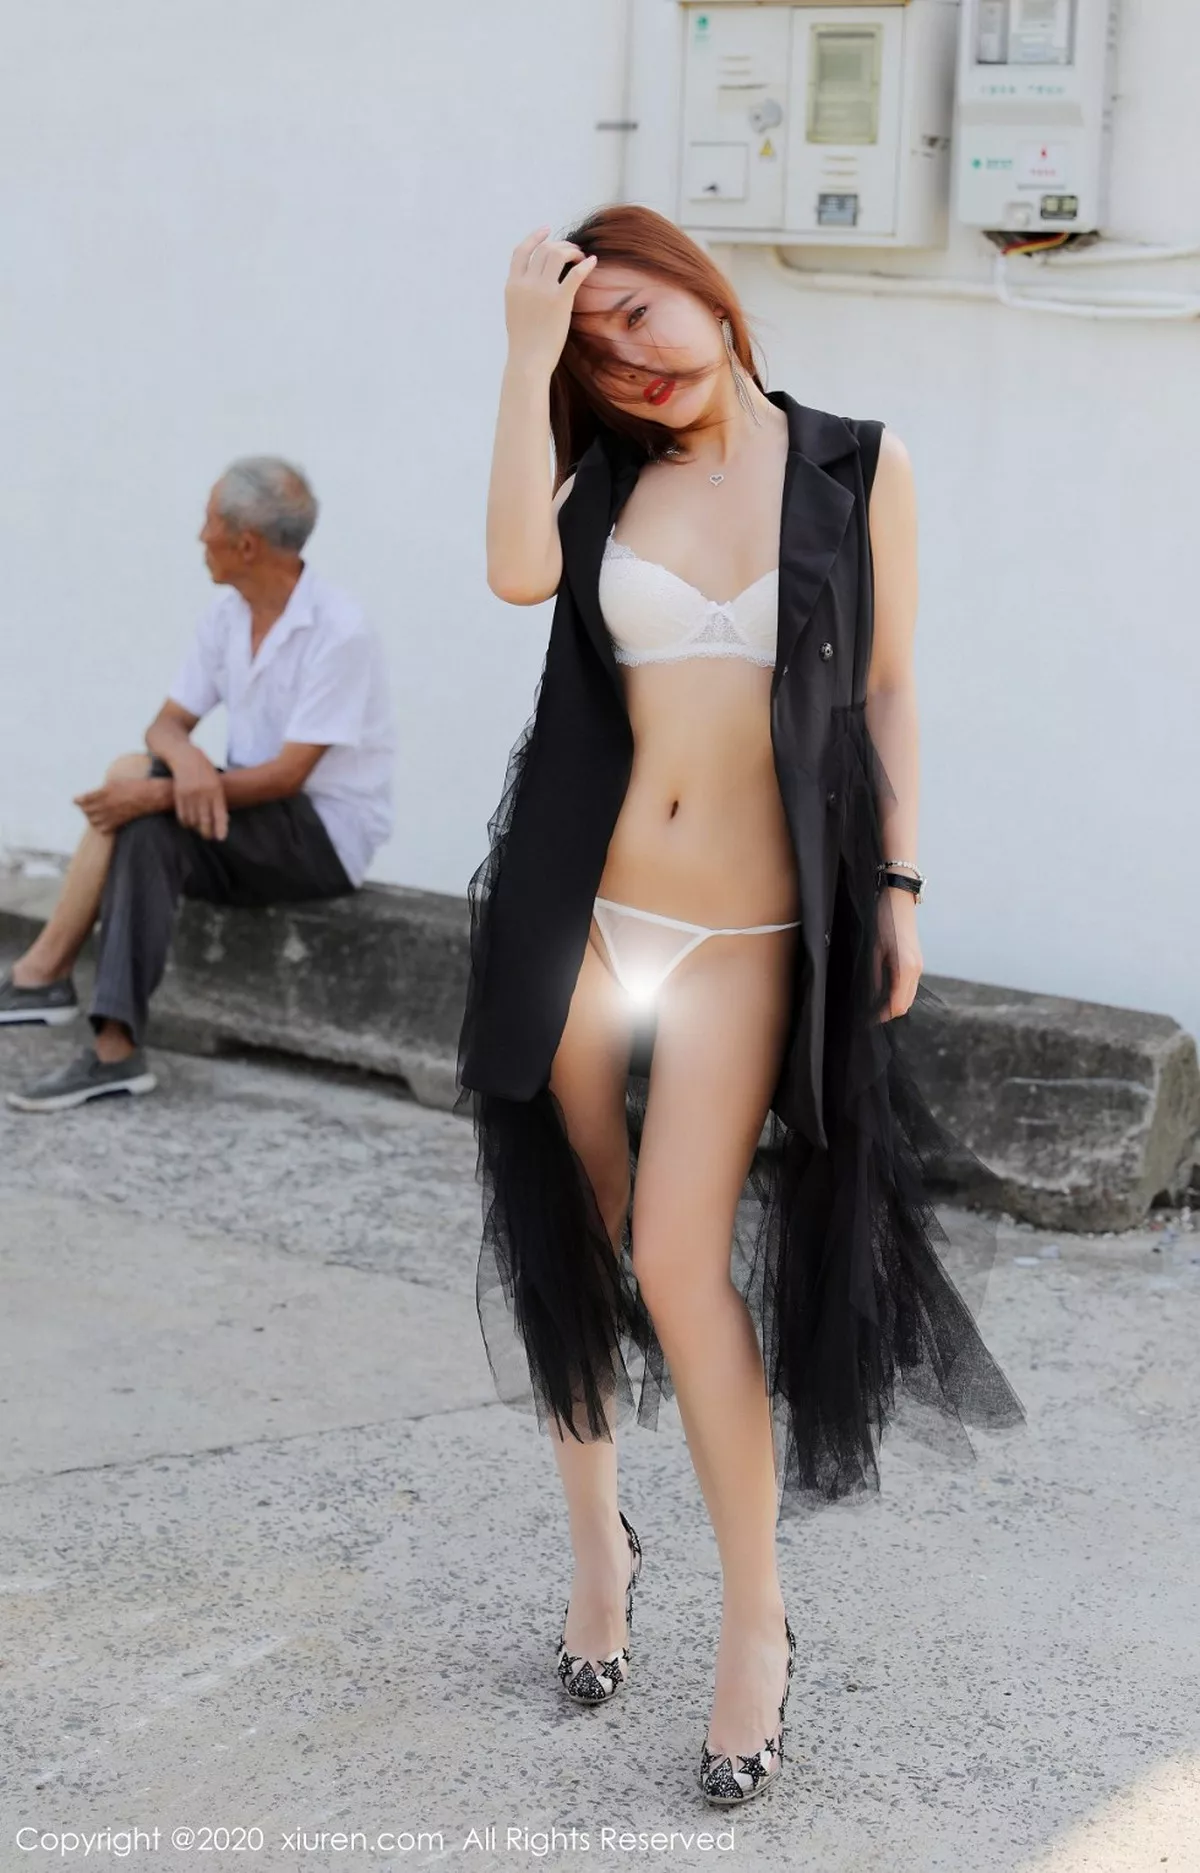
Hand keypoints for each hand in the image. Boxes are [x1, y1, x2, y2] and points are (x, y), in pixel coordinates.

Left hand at [73, 778, 159, 835]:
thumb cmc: (134, 786)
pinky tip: (105, 822)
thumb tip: (93, 794)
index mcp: (104, 792)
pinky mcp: (118, 822)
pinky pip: (102, 829)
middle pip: (86, 810)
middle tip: (86, 807)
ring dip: (92, 818)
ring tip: (95, 814)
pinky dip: (101, 827)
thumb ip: (102, 789)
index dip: (78, 800)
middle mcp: (106, 804)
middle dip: (85, 809)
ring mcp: (112, 814)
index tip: (76, 800)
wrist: (150, 796)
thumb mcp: (115, 782)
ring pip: (92, 820)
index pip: (83, 799)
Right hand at [171, 748, 227, 839]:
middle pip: (205, 820)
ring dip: (196, 828)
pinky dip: (186, 822)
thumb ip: (219, 799)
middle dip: (207, 832)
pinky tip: (189, 823)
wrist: (184, 756)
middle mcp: (203, 793)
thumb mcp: (216, 781)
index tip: (221, 838)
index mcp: (216, 789)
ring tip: (199, 830)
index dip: (221, 828)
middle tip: (208, 837)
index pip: (220, 814)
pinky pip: (182, 815)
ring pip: (193, 820)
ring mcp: (190, 794)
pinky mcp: (178, 794)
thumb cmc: (204, 770)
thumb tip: (224, 820)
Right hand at [505, 225, 597, 374]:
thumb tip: (531, 281)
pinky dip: (585, 264)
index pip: (521, 251)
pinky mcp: (559, 301)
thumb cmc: (524, 341)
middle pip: (544, 249)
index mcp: (512, 285)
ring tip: (581, 258)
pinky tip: (592, 262)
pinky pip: (574, 274)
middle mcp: (526, 283)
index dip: (534, 237)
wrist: (528, 361)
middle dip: (561, 245)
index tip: (547, 229)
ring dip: (572, 251)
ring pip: (557, 254)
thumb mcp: (514, 310)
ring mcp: (542, 290)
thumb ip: (520, 292)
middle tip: (574, 252)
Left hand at [873, 889, 922, 1021]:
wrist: (898, 899)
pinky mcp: (916, 962)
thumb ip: (873, 977)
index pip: (897, 1006)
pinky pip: (908, 986)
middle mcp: (916, 970)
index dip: (881, 1016)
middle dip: (886, 1012)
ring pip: (907, 997)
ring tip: (871, 1004)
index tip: (865, 1020)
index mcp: (906, 969)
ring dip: (892, 1003)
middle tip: (866, 1014)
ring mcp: (918, 966)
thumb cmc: (883, 920)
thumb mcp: (872, 949)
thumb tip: (868, 1000)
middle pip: (904, 1005)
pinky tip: (881, 990)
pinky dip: (896, 993)